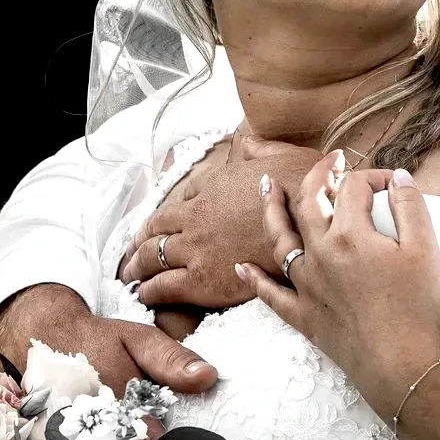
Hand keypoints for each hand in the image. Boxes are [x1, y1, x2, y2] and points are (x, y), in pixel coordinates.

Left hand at [120, 138, 323, 311]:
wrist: (310, 218)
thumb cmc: (299, 186)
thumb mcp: (273, 155)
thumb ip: (253, 151)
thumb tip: (245, 144)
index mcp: (208, 194)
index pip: (169, 210)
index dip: (153, 223)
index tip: (147, 231)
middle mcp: (194, 222)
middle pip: (152, 235)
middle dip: (137, 247)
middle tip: (128, 257)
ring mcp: (196, 251)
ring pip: (152, 260)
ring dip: (136, 269)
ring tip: (129, 278)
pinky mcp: (205, 281)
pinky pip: (165, 287)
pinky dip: (149, 292)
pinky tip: (143, 296)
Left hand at [240, 152, 439, 419]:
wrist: (400, 364)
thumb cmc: (416, 308)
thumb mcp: (425, 249)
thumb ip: (410, 206)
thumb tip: (396, 177)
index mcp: (349, 234)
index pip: (353, 188)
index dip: (373, 178)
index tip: (392, 185)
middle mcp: (320, 254)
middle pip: (309, 203)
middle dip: (319, 176)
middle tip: (329, 161)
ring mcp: (307, 285)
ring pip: (281, 240)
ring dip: (273, 211)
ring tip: (268, 188)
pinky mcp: (304, 315)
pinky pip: (271, 294)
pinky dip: (256, 279)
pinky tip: (242, 267)